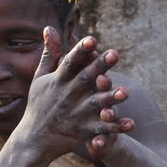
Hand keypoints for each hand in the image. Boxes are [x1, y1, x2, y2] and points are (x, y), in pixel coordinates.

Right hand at [15, 28, 133, 159]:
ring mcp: (77, 113)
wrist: (34, 139)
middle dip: (100, 66)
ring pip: (97, 104)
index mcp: (59, 80)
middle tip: (115, 53)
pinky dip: (117, 127)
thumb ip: (51, 53)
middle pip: (87, 79)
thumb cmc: (39, 103)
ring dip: (111, 98)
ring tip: (126, 91)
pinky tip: (132, 123)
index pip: (70, 62)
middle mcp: (69, 95)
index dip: (81, 51)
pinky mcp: (85, 130)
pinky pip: (103, 129)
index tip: (92, 39)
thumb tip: (49, 27)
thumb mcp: (41, 77)